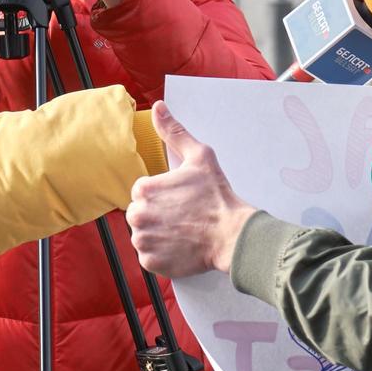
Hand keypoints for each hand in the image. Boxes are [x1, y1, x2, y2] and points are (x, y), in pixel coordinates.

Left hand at [128, 102, 256, 277]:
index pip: (142, 192)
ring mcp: (144, 242)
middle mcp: (138, 216)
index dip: (162, 195)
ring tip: (182, 231)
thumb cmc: (217, 197)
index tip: (179, 200)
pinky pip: (149, 256)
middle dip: (157, 214)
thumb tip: (158, 107)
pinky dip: (161, 254)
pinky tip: (180, 246)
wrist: (233, 235)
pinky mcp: (151, 263)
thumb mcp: (200, 157)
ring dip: (158, 233)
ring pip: (143, 235)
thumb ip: (174, 133)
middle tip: (182, 216)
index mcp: (144, 190)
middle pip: (140, 213)